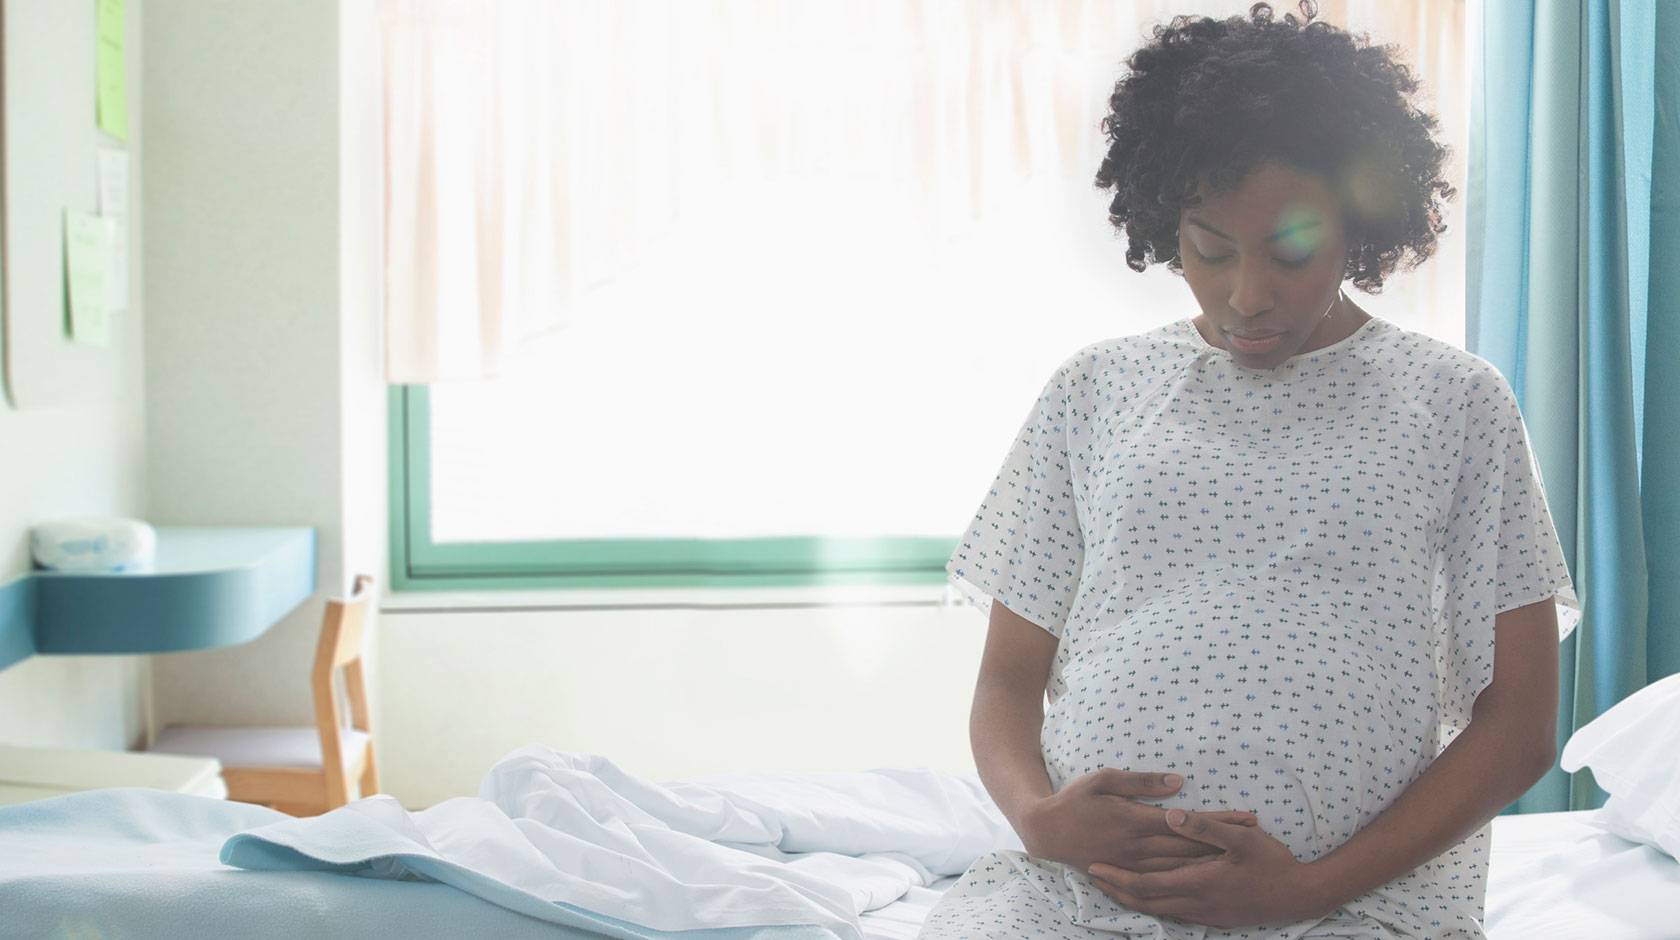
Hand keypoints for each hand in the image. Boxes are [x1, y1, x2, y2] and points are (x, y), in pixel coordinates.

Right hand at [1019, 768, 1258, 875]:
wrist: (1046, 832)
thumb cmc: (1075, 800)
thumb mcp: (1103, 779)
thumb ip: (1141, 781)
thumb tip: (1178, 782)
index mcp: (1135, 820)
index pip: (1188, 821)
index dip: (1219, 821)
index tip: (1247, 818)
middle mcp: (1138, 847)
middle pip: (1191, 846)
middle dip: (1226, 841)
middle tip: (1258, 837)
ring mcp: (1134, 865)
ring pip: (1182, 867)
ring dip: (1214, 862)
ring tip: (1243, 857)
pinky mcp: (1128, 874)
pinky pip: (1165, 880)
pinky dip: (1190, 878)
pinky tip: (1208, 878)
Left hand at [1086, 808, 1330, 930]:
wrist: (1301, 895)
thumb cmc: (1272, 862)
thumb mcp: (1241, 837)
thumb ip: (1205, 826)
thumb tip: (1171, 813)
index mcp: (1198, 882)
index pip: (1146, 884)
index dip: (1118, 876)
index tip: (1095, 866)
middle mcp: (1197, 904)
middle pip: (1146, 902)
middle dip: (1117, 889)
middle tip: (1092, 877)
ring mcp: (1207, 914)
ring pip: (1160, 911)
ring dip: (1134, 899)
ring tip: (1113, 886)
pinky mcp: (1216, 918)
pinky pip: (1176, 914)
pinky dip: (1156, 906)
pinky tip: (1151, 899)